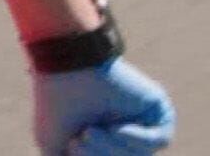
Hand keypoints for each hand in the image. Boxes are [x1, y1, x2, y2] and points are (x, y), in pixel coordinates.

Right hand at [34, 58, 174, 154]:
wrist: (64, 67)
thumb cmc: (55, 103)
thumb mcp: (54, 144)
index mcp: (105, 140)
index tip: (72, 145)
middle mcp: (124, 130)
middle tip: (80, 140)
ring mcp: (141, 120)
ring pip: (142, 155)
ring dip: (114, 149)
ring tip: (92, 131)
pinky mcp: (157, 107)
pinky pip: (160, 139)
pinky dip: (138, 140)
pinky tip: (117, 129)